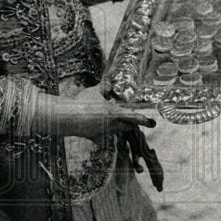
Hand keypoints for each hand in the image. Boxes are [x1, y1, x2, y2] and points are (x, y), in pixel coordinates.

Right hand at [32, 87, 155, 142]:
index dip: (143, 119)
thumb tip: (109, 80)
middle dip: (131, 124)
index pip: (133, 117)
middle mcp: (112, 125)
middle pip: (127, 126)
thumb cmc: (83, 103)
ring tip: (114, 123)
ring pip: (116, 132)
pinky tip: (101, 135)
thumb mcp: (94, 91)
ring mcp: (103, 133)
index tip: (152, 122)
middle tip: (133, 122)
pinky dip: (103, 138)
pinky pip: (102, 141)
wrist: (68, 118)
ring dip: (118, 128)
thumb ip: (104, 86)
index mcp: (114, 113)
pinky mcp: (94, 139)